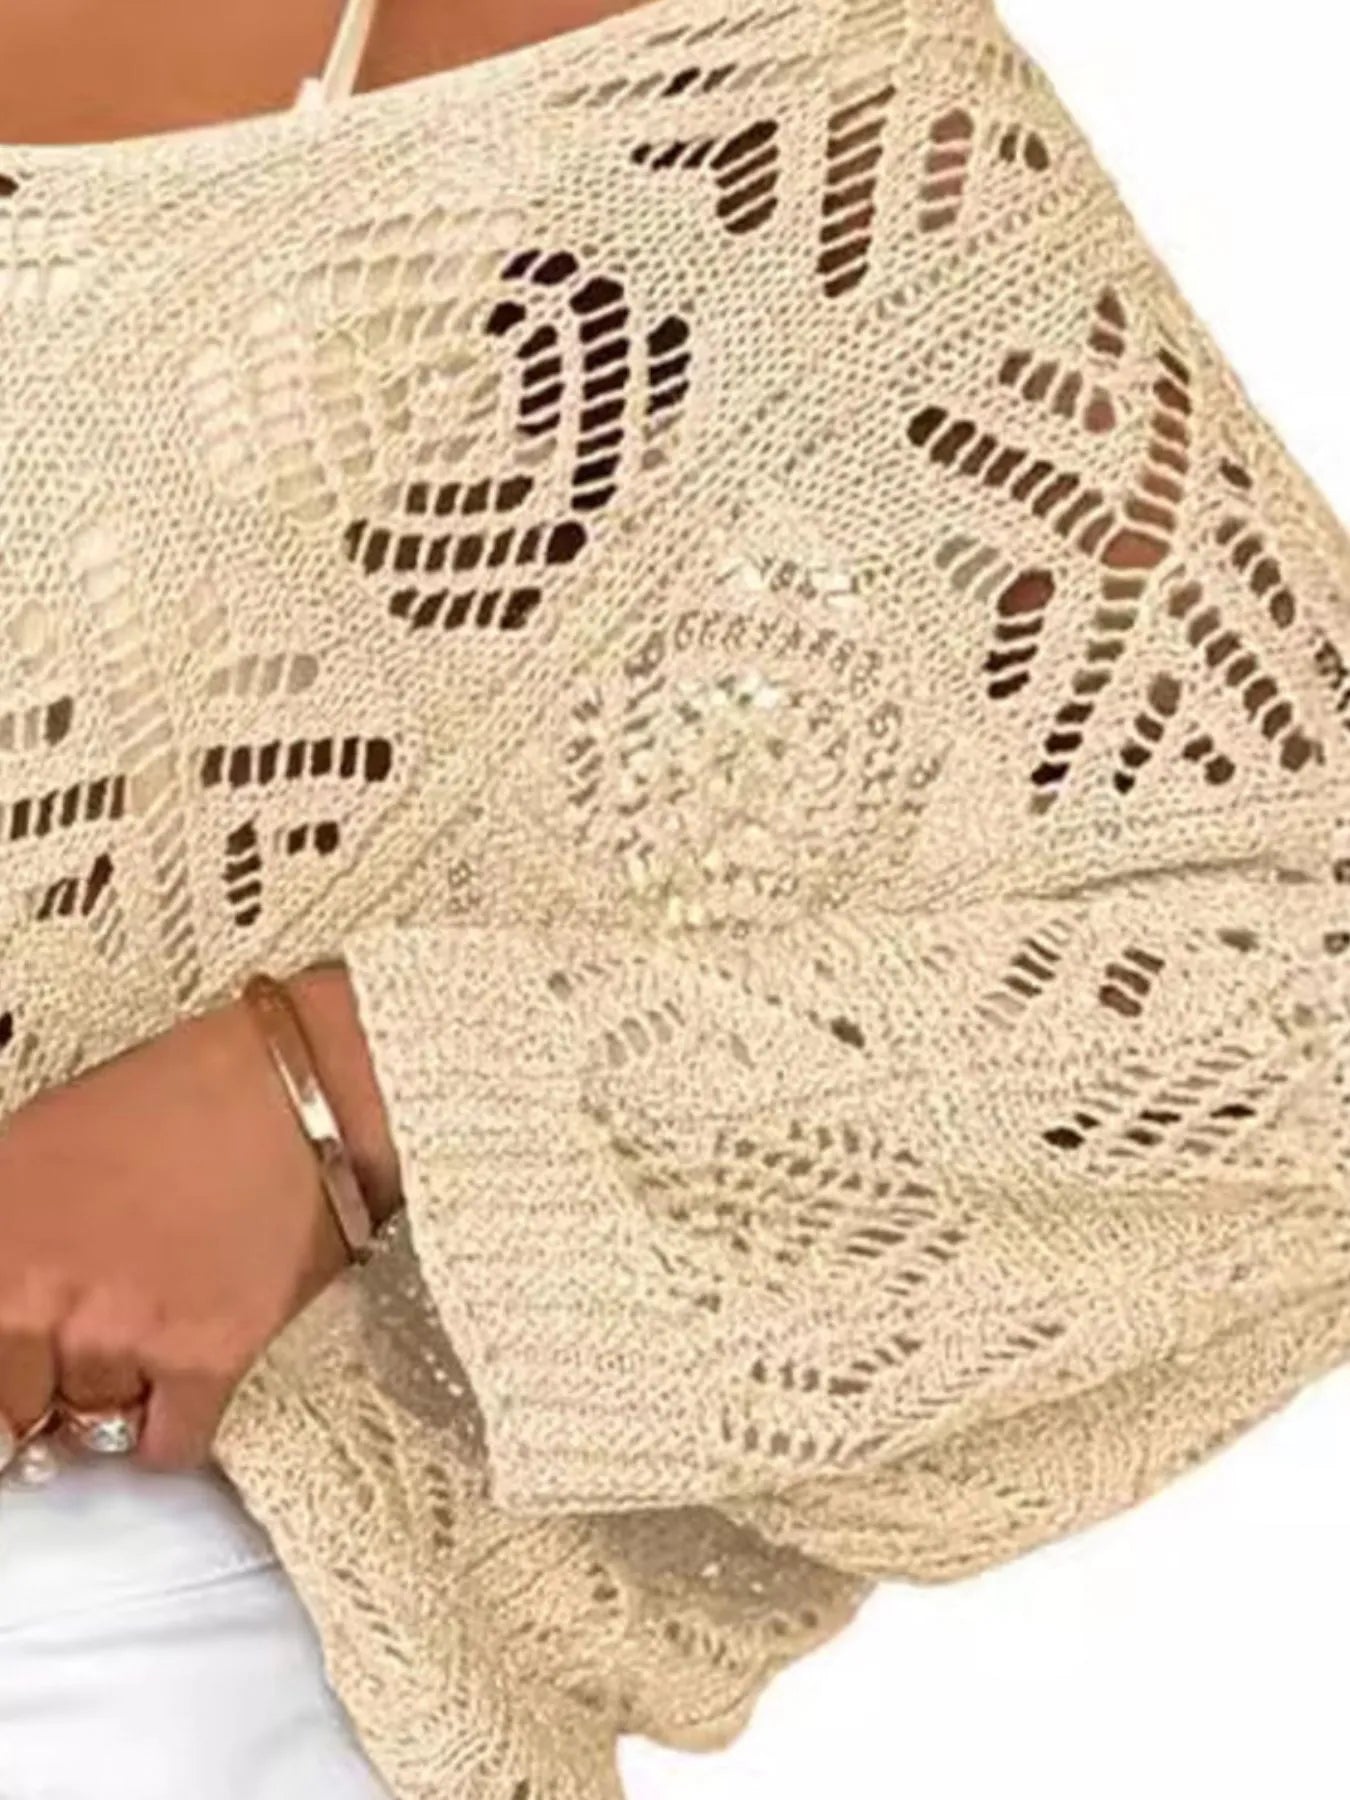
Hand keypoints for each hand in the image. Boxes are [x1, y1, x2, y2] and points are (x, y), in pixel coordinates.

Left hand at [0, 963, 401, 1470]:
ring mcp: (117, 1336)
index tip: (29, 1360)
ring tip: (161, 1325)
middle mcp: (37, 1298)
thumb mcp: (37, 1143)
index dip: (11, 1359)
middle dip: (54, 1375)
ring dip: (121, 1389)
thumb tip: (5, 1302)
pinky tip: (188, 1381)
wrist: (297, 1090)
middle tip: (101, 1327)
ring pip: (95, 1423)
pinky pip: (166, 1446)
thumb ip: (5, 1234)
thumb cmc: (177, 1097)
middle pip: (21, 1402)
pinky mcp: (202, 1362)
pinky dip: (174, 1427)